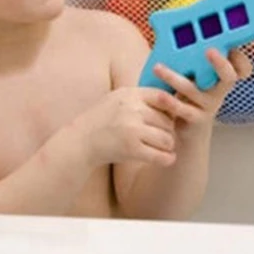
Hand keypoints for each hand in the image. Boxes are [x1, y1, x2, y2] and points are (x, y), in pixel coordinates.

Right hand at [75, 87, 192, 168]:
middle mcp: (133, 109)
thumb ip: (141, 96)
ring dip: (168, 145)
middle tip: (165, 135)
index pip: (163, 97)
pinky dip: (167, 159)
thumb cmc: (103, 119)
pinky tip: (168, 158)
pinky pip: (160, 156)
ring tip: (164, 147)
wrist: (81, 140)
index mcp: (131, 94)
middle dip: (169, 130)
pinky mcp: (131, 149)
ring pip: (167, 138)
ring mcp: (132, 129)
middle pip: (168, 120)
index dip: (171, 108)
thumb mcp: (119, 98)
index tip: (169, 117)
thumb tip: (172, 97)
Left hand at [151, 48, 252, 133]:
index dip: (242, 57)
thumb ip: (189, 52)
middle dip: (221, 63)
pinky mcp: (196, 119)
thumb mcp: (194, 72)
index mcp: (221, 75)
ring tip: (158, 67)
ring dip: (175, 77)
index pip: (242, 66)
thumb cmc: (189, 91)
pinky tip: (159, 93)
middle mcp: (220, 89)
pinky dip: (170, 101)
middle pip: (229, 76)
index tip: (234, 45)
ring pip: (196, 90)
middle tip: (209, 50)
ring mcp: (210, 105)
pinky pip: (184, 110)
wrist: (188, 127)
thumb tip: (164, 20)